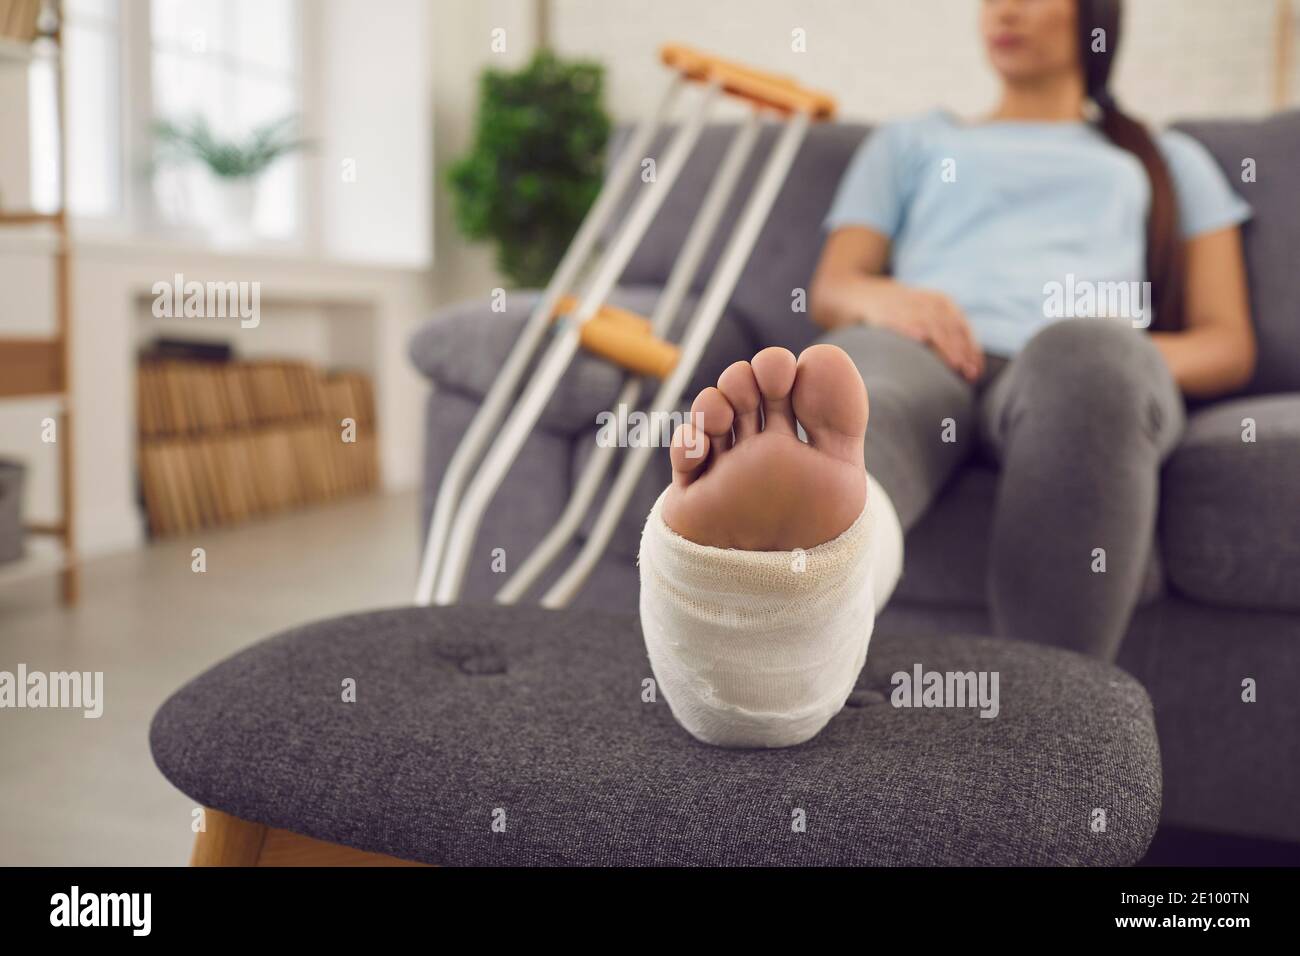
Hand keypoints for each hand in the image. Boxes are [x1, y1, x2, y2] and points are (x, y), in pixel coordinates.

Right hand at [864, 284, 984, 381]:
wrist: (867, 293)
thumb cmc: (902, 312)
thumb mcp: (928, 316)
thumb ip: (946, 335)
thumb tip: (967, 366)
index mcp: (942, 302)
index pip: (962, 328)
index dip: (972, 349)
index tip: (977, 371)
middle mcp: (929, 302)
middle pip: (950, 328)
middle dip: (962, 351)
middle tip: (969, 373)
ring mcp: (909, 305)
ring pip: (932, 325)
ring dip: (945, 345)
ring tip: (955, 364)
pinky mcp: (889, 311)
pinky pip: (903, 320)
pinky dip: (912, 328)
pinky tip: (921, 338)